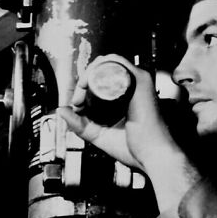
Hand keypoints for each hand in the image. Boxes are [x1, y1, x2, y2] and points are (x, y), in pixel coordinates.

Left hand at [58, 54, 177, 173]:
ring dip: (88, 74)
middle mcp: (133, 85)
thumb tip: (62, 110)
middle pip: (101, 70)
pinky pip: (115, 62)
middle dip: (83, 81)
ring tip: (81, 94)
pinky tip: (88, 85)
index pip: (101, 80)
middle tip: (77, 101)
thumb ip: (81, 126)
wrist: (154, 155)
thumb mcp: (100, 135)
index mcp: (127, 96)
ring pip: (106, 63)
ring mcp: (137, 80)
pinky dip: (96, 69)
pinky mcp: (139, 79)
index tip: (76, 105)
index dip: (84, 88)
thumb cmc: (136, 148)